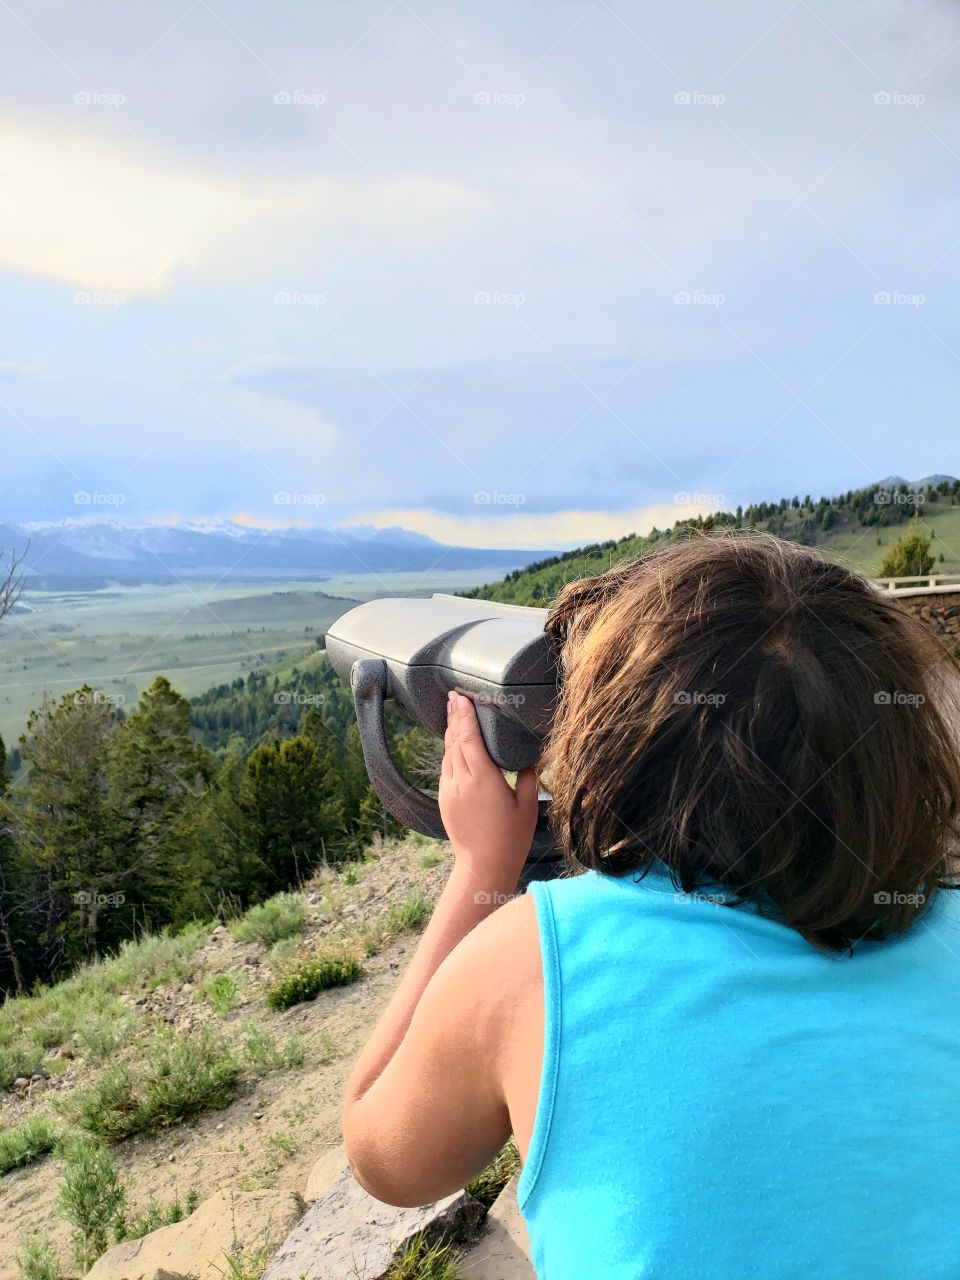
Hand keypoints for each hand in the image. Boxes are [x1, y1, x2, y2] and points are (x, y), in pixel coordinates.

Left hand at [438, 690, 538, 885]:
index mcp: (483, 778)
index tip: (461, 697)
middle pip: (454, 741)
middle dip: (455, 717)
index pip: (468, 738)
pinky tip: (454, 744)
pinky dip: (449, 751)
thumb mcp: (527, 805)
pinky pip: (445, 768)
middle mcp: (461, 781)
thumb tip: (534, 754)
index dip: (464, 716)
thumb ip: (529, 775)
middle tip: (454, 696)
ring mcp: (449, 790)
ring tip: (453, 713)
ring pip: (447, 753)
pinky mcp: (444, 799)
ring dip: (450, 732)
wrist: (482, 866)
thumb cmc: (510, 838)